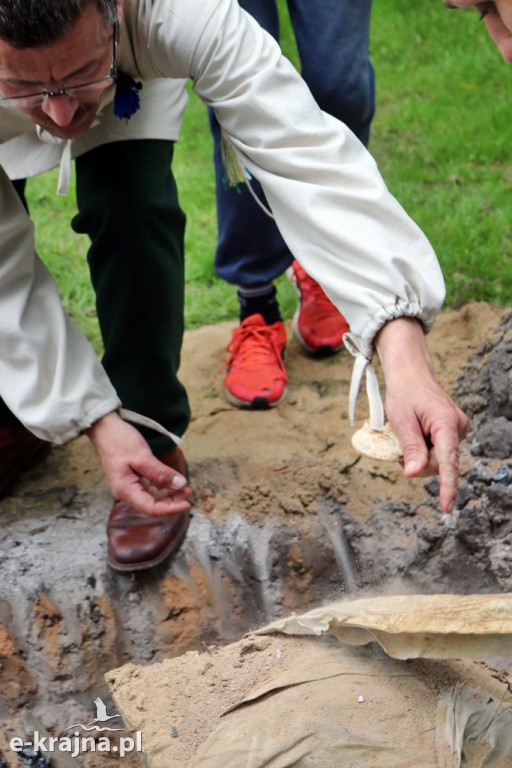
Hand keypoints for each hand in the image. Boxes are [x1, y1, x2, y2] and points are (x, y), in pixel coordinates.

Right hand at [85, 411, 190, 515]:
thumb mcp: (142, 456)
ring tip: (185, 487)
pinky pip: (151, 489)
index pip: (150, 508)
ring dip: (169, 495)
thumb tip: (180, 484)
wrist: (106, 430)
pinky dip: (163, 487)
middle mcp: (127, 492)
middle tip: (189, 491)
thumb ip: (160, 472)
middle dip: (172, 502)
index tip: (187, 503)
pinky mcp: (134, 480)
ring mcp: (130, 486)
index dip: (170, 509)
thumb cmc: (119, 441)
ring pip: (153, 498)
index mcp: (125, 490)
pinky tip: (174, 482)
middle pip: (152, 506)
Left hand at [375, 318, 468, 512]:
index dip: (447, 486)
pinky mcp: (453, 431)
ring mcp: (457, 429)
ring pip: (438, 459)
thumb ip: (410, 448)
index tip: (446, 506)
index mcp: (446, 423)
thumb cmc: (404, 393)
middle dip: (418, 462)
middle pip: (439, 464)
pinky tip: (416, 435)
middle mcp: (458, 427)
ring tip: (408, 435)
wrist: (410, 373)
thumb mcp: (401, 421)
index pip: (448, 461)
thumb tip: (413, 474)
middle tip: (400, 446)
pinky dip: (425, 449)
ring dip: (420, 455)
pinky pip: (438, 451)